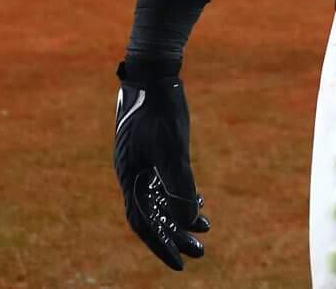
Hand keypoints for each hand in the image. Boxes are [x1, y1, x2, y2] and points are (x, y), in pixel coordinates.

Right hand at [115, 61, 208, 268]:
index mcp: (130, 176)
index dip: (161, 245)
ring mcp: (141, 162)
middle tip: (200, 252)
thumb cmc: (161, 108)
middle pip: (153, 215)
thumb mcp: (172, 148)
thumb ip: (179, 184)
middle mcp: (132, 173)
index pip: (143, 223)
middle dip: (175, 236)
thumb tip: (187, 220)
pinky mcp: (151, 150)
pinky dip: (180, 194)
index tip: (179, 264)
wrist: (153, 72)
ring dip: (180, 216)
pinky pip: (164, 183)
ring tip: (206, 228)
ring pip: (160, 200)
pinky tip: (199, 199)